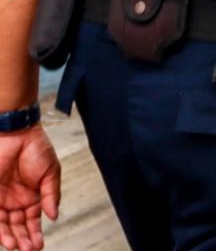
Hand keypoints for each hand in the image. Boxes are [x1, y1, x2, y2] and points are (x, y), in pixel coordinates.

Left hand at [0, 128, 58, 250]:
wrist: (16, 134)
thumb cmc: (37, 149)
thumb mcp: (51, 172)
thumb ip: (51, 195)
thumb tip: (54, 216)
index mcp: (33, 196)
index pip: (32, 220)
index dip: (35, 233)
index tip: (39, 245)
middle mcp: (16, 201)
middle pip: (18, 226)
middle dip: (23, 239)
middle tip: (29, 250)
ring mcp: (3, 199)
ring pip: (5, 225)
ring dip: (10, 237)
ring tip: (17, 247)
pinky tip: (5, 238)